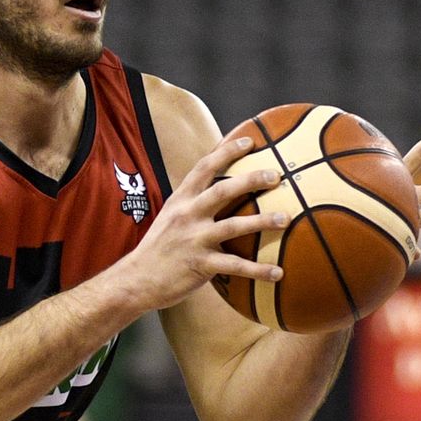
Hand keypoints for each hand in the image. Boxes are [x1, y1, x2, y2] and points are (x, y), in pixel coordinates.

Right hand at [118, 135, 290, 310]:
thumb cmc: (158, 249)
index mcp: (180, 201)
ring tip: (285, 219)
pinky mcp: (200, 264)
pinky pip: (235, 266)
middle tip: (276, 176)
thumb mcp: (170, 219)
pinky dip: (258, 269)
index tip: (250, 140)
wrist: (135, 280)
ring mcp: (193, 239)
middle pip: (223, 191)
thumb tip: (222, 196)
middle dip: (251, 180)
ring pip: (233, 225)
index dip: (227, 151)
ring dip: (262, 221)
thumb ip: (193, 206)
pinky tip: (278, 273)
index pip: (204, 167)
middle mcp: (187, 215)